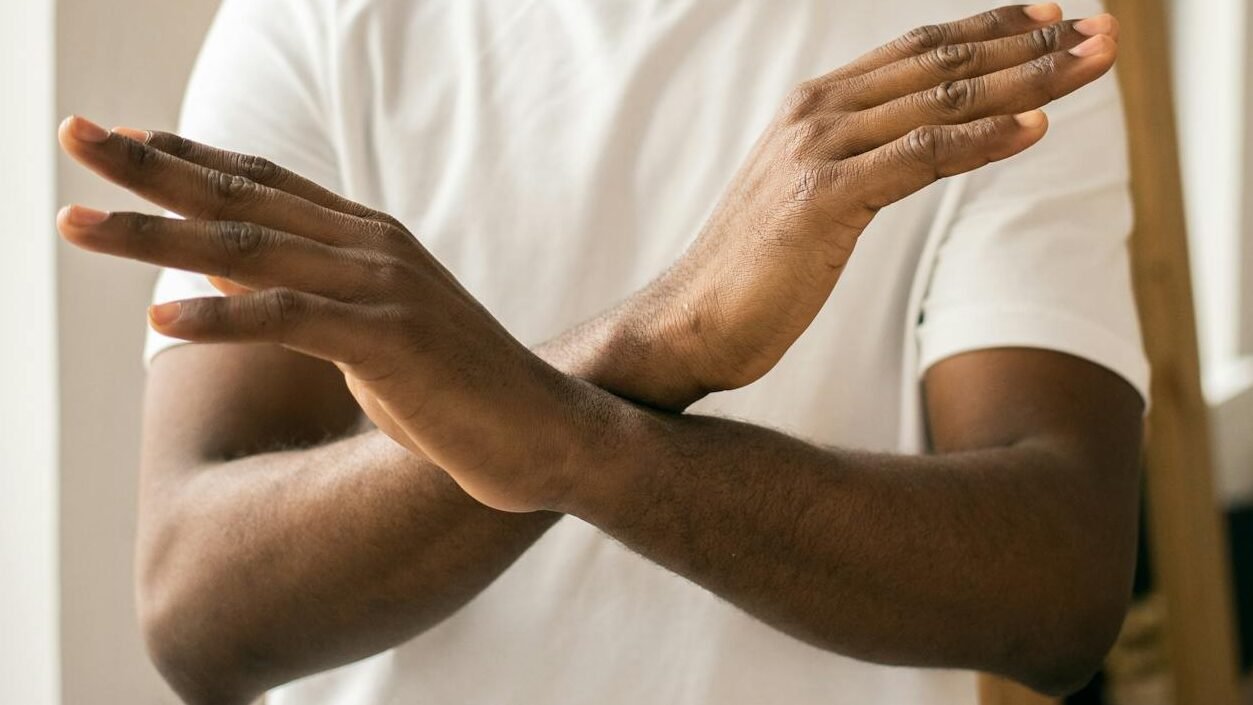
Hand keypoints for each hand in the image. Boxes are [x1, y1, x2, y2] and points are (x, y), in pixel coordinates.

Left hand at [57, 118, 589, 511]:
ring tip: (76, 224)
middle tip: (75, 136)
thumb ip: (307, 292)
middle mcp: (372, 247)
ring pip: (251, 249)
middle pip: (243, 197)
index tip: (120, 137)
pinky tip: (162, 316)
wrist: (540, 429)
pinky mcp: (389, 340)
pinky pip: (290, 319)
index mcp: (370, 238)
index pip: (264, 180)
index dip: (188, 155)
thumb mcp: (370, 330)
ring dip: (156, 236)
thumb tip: (228, 268)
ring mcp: (382, 289)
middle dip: (149, 169)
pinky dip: (223, 316)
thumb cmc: (454, 388)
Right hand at [605, 4, 1118, 408]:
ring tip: (1093, 63)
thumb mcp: (813, 194)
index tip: (1058, 18)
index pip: (919, 50)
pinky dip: (981, 140)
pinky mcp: (821, 199)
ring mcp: (817, 151)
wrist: (689, 320)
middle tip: (1104, 29)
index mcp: (816, 105)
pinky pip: (918, 159)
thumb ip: (863, 157)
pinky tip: (1035, 127)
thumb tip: (921, 145)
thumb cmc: (755, 267)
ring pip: (941, 101)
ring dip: (1028, 79)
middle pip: (942, 64)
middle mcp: (817, 112)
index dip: (993, 29)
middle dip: (1033, 44)